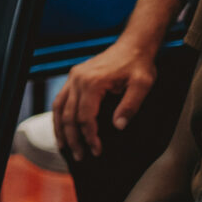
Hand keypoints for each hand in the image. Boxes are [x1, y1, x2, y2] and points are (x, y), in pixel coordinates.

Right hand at [55, 39, 157, 160]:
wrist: (133, 44)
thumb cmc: (139, 64)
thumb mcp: (142, 85)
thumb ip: (130, 106)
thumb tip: (118, 127)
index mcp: (92, 83)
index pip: (85, 117)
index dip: (89, 136)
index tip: (97, 151)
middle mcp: (77, 79)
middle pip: (68, 115)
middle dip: (73, 138)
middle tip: (80, 157)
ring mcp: (73, 77)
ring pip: (59, 107)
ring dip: (60, 128)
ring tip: (64, 147)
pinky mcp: (75, 77)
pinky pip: (61, 98)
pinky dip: (59, 115)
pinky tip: (62, 126)